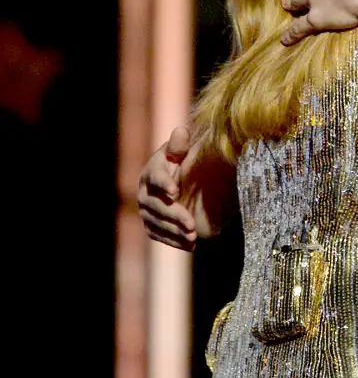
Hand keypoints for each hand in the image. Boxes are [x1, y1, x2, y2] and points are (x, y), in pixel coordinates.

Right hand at [137, 126, 197, 250]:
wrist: (181, 181)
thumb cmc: (183, 163)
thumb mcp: (182, 152)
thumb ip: (180, 145)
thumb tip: (181, 131)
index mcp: (152, 171)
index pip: (156, 178)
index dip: (164, 183)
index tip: (176, 191)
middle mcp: (145, 193)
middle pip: (157, 206)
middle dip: (174, 215)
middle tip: (191, 224)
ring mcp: (147, 212)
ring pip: (157, 224)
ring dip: (174, 232)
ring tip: (193, 236)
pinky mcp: (152, 226)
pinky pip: (160, 236)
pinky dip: (174, 241)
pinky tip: (190, 245)